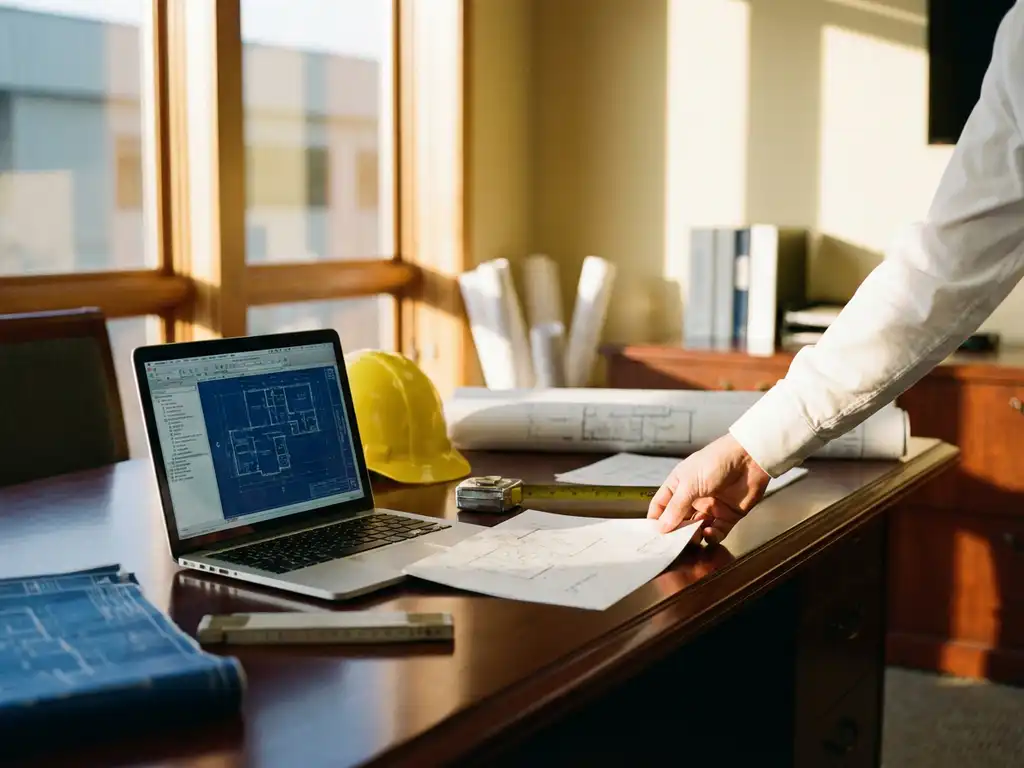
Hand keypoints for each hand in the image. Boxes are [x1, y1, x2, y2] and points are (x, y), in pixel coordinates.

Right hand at [647, 434, 771, 543]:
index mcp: (679, 486)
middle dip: (675, 533)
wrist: (749, 458)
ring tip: (692, 539)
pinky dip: (712, 536)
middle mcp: (692, 498)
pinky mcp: (728, 516)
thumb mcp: (690, 484)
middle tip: (672, 545)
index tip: (653, 536)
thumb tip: (661, 528)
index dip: (657, 520)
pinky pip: (717, 532)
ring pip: (697, 529)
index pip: (662, 506)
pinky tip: (709, 532)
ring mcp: (710, 507)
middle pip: (679, 521)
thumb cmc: (715, 462)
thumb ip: (676, 508)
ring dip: (693, 536)